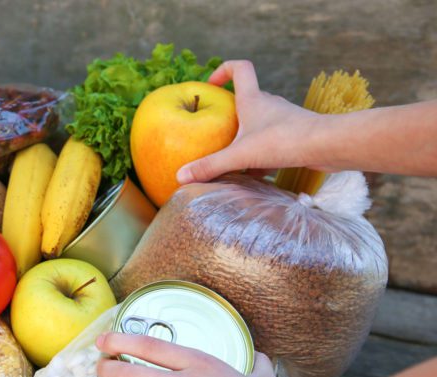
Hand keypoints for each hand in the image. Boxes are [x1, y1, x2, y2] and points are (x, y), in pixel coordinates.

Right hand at [176, 60, 323, 184]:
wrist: (328, 146)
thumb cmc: (284, 141)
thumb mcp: (240, 155)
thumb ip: (211, 165)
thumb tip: (180, 176)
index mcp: (253, 100)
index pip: (240, 69)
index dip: (224, 70)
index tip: (211, 84)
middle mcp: (268, 105)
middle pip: (247, 99)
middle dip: (230, 113)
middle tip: (216, 130)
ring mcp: (283, 119)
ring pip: (259, 123)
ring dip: (246, 136)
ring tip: (233, 157)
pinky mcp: (294, 135)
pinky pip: (272, 141)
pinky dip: (261, 154)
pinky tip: (256, 174)